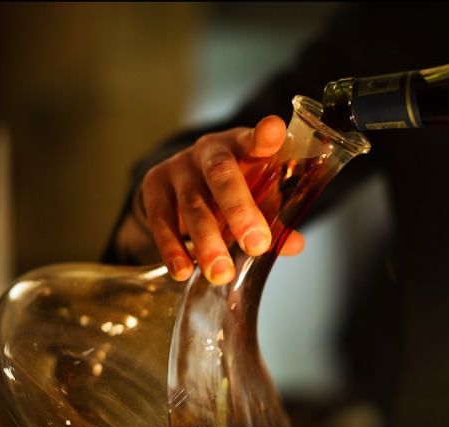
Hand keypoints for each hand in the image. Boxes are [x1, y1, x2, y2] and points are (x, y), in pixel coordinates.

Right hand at [140, 115, 304, 284]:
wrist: (180, 181)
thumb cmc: (229, 188)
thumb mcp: (253, 196)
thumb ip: (274, 218)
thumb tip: (294, 245)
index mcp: (241, 146)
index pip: (254, 139)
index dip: (264, 136)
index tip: (273, 132)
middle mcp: (209, 150)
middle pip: (221, 174)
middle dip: (239, 210)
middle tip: (256, 245)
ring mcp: (179, 166)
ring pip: (192, 203)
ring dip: (207, 241)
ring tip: (220, 272)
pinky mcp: (154, 185)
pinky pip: (161, 219)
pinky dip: (172, 248)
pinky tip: (182, 270)